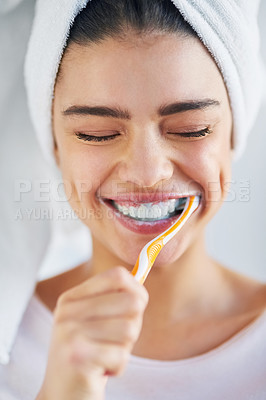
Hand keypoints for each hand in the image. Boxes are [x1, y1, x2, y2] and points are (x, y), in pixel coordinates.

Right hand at [36, 267, 148, 399]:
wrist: (62, 397)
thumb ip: (116, 298)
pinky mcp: (76, 357)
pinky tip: (101, 371)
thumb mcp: (97, 321)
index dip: (137, 290)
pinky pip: (122, 356)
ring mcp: (69, 334)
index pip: (117, 276)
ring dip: (125, 349)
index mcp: (71, 299)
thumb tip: (143, 270)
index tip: (136, 307)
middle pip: (131, 301)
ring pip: (130, 329)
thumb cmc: (89, 356)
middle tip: (114, 341)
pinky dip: (118, 367)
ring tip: (105, 355)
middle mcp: (67, 312)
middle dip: (133, 326)